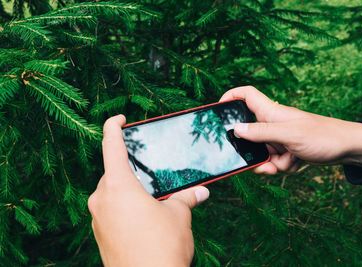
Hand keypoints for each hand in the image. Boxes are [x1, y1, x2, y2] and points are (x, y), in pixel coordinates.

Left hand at [88, 115, 209, 266]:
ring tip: (151, 197)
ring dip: (128, 189)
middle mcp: (102, 199)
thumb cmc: (162, 247)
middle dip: (130, 168)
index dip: (113, 127)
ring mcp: (98, 218)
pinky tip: (143, 217)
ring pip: (111, 192)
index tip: (119, 119)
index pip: (111, 145)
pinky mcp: (100, 235)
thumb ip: (186, 198)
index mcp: (118, 186)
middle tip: (150, 170)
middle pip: (113, 171)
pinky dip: (124, 206)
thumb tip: (201, 191)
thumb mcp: (178, 216)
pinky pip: (110, 210)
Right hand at [220, 86, 361, 173]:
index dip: (231, 96)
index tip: (218, 108)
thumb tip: (236, 129)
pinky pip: (273, 162)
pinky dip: (281, 167)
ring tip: (285, 163)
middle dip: (252, 152)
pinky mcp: (285, 151)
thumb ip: (261, 132)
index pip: (246, 95)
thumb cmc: (321, 135)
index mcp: (271, 112)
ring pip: (260, 153)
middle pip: (248, 134)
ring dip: (271, 163)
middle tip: (259, 161)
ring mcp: (278, 138)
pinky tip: (294, 165)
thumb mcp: (289, 135)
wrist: (347, 149)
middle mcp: (271, 124)